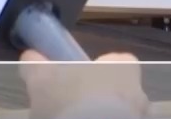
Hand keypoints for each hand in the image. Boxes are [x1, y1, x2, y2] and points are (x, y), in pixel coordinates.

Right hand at [19, 50, 149, 118]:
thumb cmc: (70, 100)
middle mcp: (138, 91)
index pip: (120, 60)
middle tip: (73, 104)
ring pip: (121, 112)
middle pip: (120, 88)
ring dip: (103, 114)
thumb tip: (31, 57)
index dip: (101, 66)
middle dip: (101, 95)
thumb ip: (35, 64)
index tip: (81, 74)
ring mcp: (139, 117)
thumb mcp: (40, 77)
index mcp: (121, 67)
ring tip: (75, 117)